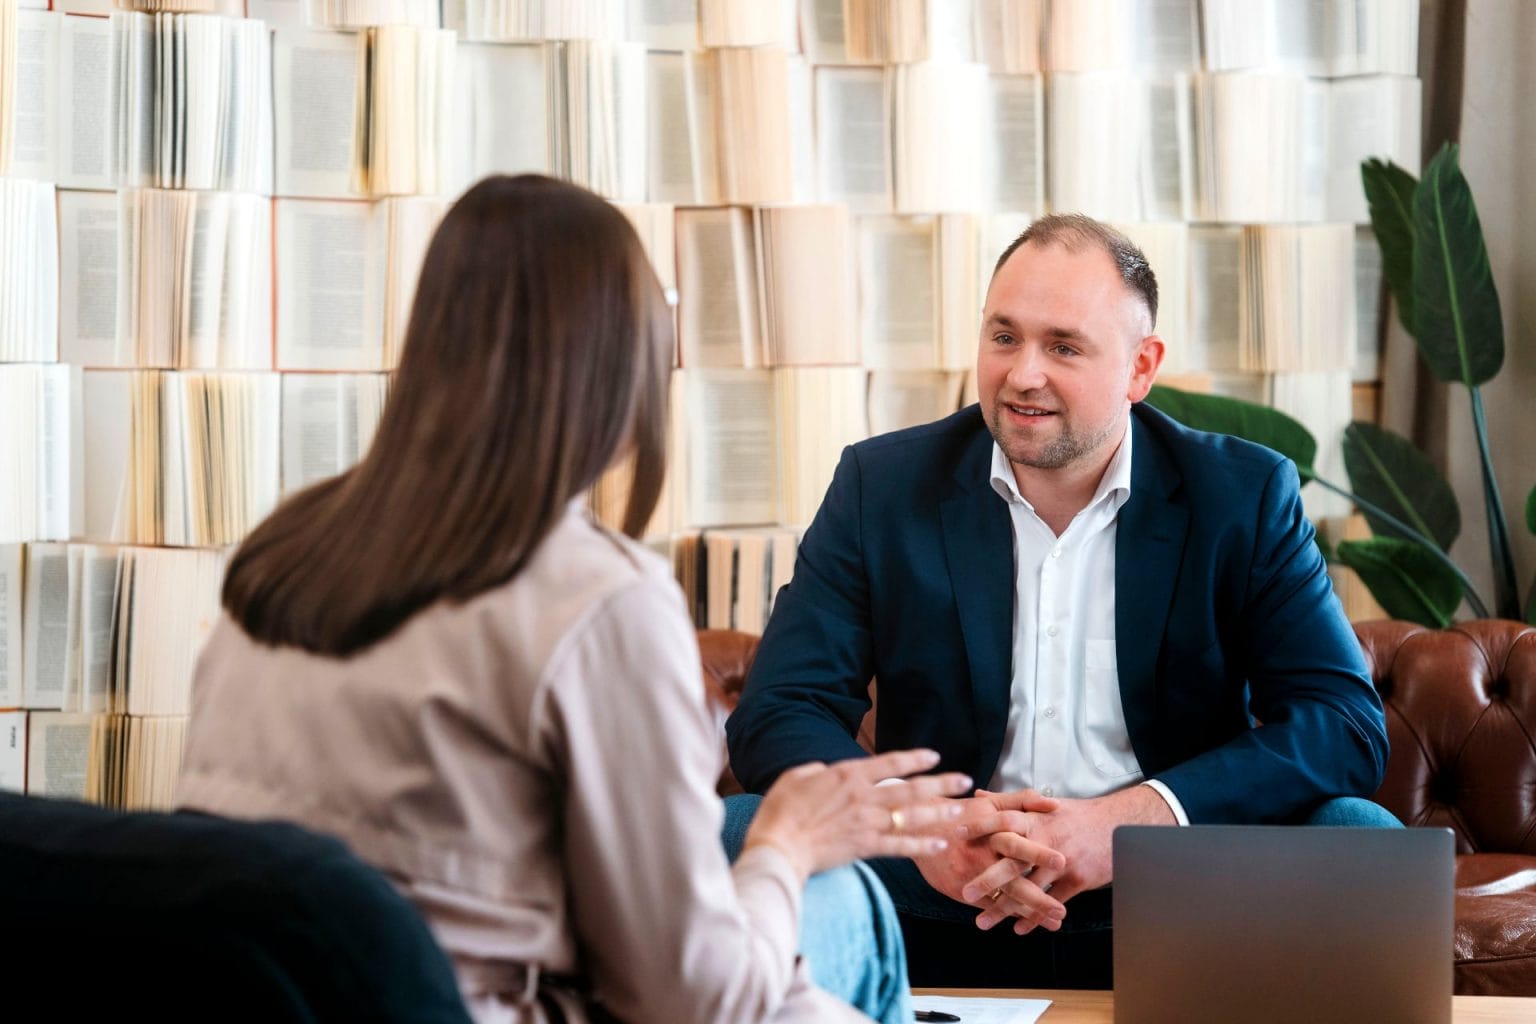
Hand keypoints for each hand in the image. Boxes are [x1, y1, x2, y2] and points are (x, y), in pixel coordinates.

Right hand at [742, 749, 972, 879]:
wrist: (778, 846)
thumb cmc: (780, 810)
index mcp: (847, 775)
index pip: (890, 763)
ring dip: (939, 813)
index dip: (915, 759)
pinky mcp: (865, 847)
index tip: (934, 756)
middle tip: (964, 780)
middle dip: (941, 783)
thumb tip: (826, 771)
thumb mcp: (795, 777)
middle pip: (911, 788)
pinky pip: (901, 846)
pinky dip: (921, 845)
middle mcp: (863, 796)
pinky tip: (940, 844)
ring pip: (912, 816)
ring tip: (961, 811)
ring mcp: (867, 822)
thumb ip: (817, 771)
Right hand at [912, 788, 1067, 932]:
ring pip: (1003, 898)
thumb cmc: (961, 813)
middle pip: (1011, 880)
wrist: (918, 828)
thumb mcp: (991, 803)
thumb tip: (1055, 803)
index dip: (1038, 853)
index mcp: (990, 832)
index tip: (1062, 862)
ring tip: (1054, 922)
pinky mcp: (960, 890)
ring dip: (1029, 912)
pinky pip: (988, 905)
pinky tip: (1028, 922)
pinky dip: (1009, 914)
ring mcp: (970, 876)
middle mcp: (980, 856)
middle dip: (1038, 898)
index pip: (1016, 843)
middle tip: (1061, 911)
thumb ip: (1022, 801)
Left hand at [961, 784, 1175, 933]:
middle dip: (987, 879)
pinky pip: (1052, 901)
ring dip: (1005, 908)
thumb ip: (1008, 802)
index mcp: (1036, 819)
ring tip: (982, 921)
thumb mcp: (1045, 804)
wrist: (1118, 825)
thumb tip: (978, 795)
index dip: (980, 827)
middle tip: (964, 892)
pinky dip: (1035, 917)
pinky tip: (1019, 928)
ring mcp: (1062, 861)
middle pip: (1012, 861)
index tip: (956, 836)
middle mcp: (1047, 840)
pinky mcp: (1077, 879)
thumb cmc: (1078, 815)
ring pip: (1029, 888)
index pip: (1003, 820)